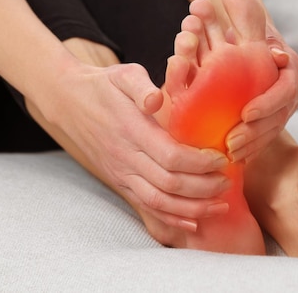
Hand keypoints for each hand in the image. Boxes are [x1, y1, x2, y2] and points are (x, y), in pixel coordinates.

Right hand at [35, 61, 231, 230]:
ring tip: (220, 205)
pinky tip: (193, 223)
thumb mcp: (123, 74)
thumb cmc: (104, 85)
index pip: (171, 156)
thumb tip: (156, 100)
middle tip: (228, 182)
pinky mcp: (119, 181)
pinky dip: (171, 219)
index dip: (201, 163)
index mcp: (132, 129)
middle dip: (204, 188)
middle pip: (170, 184)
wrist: (68, 102)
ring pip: (159, 202)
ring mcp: (121, 172)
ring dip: (193, 209)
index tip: (222, 159)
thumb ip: (141, 85)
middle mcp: (126, 156)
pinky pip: (146, 207)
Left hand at [225, 23, 297, 161]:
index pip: (284, 88)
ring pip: (272, 130)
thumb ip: (241, 12)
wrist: (249, 47)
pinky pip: (266, 138)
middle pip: (279, 115)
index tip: (244, 113)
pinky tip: (235, 159)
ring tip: (229, 153)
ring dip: (252, 144)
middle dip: (256, 131)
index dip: (266, 103)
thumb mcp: (244, 22)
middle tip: (231, 142)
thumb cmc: (245, 33)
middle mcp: (291, 88)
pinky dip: (251, 148)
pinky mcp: (274, 119)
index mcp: (289, 66)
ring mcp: (285, 106)